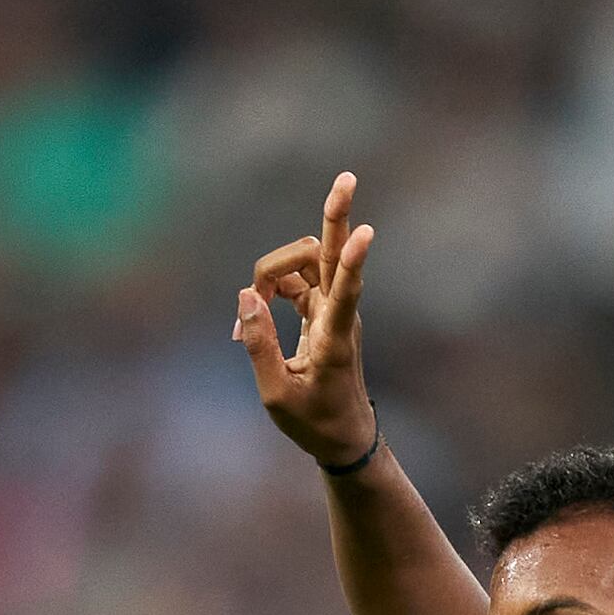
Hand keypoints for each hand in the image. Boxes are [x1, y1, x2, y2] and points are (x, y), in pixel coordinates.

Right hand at [233, 170, 378, 467]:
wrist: (344, 437)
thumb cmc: (313, 423)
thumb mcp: (276, 395)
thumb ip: (259, 345)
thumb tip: (246, 296)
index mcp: (333, 341)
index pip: (344, 292)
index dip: (352, 261)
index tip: (367, 232)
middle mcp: (339, 315)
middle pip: (333, 254)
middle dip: (337, 215)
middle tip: (347, 177)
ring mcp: (333, 309)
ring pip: (307, 262)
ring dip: (276, 268)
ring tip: (251, 309)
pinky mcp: (325, 311)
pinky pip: (297, 280)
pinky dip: (273, 286)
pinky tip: (256, 308)